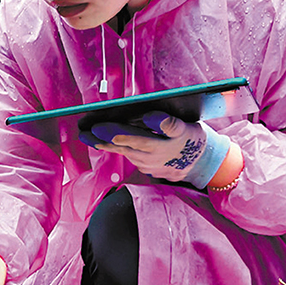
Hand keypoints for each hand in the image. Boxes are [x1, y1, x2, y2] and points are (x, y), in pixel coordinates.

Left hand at [88, 112, 229, 188]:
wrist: (201, 164)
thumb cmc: (193, 141)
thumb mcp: (186, 129)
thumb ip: (168, 123)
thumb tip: (150, 116)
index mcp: (159, 147)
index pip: (135, 140)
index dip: (117, 135)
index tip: (101, 130)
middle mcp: (149, 159)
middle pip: (122, 148)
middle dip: (102, 141)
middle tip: (84, 133)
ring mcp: (146, 166)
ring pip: (123, 153)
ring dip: (105, 145)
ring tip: (88, 136)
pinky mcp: (145, 168)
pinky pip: (128, 156)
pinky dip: (117, 148)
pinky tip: (105, 141)